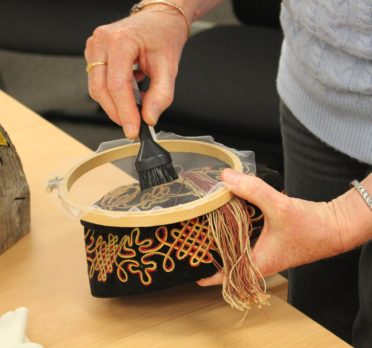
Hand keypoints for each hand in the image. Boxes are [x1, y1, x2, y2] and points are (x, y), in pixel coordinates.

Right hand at [84, 7, 188, 138]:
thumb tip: (149, 118)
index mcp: (121, 40)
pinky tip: (130, 92)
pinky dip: (114, 95)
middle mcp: (102, 42)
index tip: (133, 129)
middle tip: (134, 125)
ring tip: (136, 104)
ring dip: (116, 105)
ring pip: (97, 89)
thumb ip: (161, 95)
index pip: (117, 85)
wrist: (159, 21)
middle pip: (101, 89)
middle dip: (118, 113)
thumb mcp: (169, 67)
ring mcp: (95, 47)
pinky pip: (98, 83)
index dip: (125, 112)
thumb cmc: (163, 36)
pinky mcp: (94, 55)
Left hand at [197, 168, 346, 285]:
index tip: (190, 268)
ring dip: (222, 239)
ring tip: (203, 224)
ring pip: (236, 248)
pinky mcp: (269, 241)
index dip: (206, 274)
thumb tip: (225, 177)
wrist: (334, 226)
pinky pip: (246, 238)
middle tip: (191, 237)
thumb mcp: (278, 207)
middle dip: (209, 250)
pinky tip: (228, 214)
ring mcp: (264, 252)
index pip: (225, 276)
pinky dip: (236, 229)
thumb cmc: (312, 227)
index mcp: (257, 263)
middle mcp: (258, 261)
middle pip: (227, 261)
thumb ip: (251, 190)